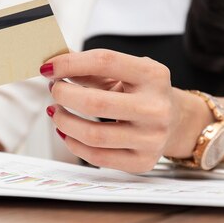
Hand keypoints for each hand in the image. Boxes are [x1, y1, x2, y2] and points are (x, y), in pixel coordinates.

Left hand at [41, 49, 203, 172]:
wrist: (176, 121)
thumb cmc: (141, 91)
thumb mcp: (123, 71)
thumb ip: (87, 66)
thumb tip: (50, 63)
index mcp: (153, 74)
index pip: (104, 61)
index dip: (69, 63)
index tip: (47, 67)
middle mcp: (156, 107)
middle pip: (95, 103)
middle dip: (64, 94)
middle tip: (54, 89)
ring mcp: (152, 138)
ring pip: (93, 135)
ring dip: (63, 121)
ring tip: (55, 111)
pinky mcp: (143, 161)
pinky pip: (97, 157)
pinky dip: (73, 143)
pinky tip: (66, 131)